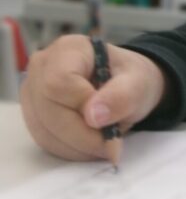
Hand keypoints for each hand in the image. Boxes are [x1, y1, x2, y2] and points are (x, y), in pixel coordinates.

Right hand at [21, 34, 166, 161]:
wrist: (126, 88)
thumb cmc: (131, 80)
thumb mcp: (138, 84)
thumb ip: (121, 96)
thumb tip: (93, 116)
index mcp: (69, 49)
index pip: (58, 82)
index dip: (82, 106)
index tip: (109, 120)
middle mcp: (42, 66)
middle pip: (48, 109)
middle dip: (82, 135)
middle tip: (112, 145)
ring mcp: (33, 91)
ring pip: (44, 130)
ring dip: (77, 146)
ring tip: (104, 144)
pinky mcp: (33, 114)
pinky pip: (44, 140)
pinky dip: (70, 150)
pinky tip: (90, 145)